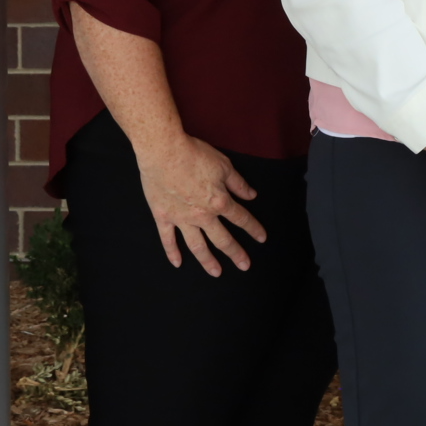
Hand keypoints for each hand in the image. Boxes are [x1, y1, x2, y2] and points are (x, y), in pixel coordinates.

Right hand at [132, 132, 266, 275]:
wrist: (164, 152)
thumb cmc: (195, 155)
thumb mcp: (224, 166)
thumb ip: (238, 184)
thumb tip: (251, 195)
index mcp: (220, 202)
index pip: (241, 218)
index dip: (253, 229)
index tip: (262, 238)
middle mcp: (202, 215)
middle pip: (222, 239)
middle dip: (235, 253)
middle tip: (245, 266)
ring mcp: (181, 219)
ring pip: (197, 246)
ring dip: (207, 260)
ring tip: (216, 272)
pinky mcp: (163, 217)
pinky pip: (168, 239)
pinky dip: (172, 252)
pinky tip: (178, 263)